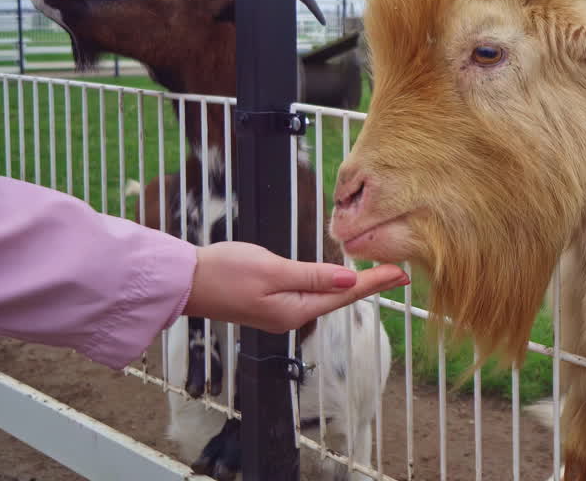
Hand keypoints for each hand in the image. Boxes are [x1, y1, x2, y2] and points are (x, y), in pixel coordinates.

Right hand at [183, 241, 409, 332]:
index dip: (375, 282)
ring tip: (378, 275)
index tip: (400, 274)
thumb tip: (351, 280)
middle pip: (340, 298)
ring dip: (353, 286)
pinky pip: (310, 295)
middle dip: (371, 285)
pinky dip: (330, 286)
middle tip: (399, 274)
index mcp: (295, 310)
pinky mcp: (270, 303)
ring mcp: (280, 312)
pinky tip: (339, 280)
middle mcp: (291, 316)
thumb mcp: (272, 269)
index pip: (345, 294)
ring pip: (326, 297)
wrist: (185, 281)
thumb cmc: (224, 272)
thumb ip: (312, 276)